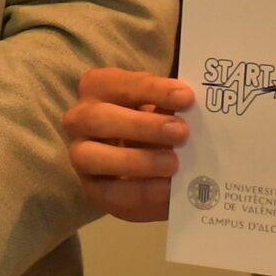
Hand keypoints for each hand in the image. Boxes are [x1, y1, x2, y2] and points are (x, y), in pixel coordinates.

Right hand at [63, 67, 196, 221]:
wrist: (144, 169)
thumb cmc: (153, 126)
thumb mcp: (161, 111)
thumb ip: (171, 109)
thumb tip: (195, 110)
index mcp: (98, 88)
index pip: (119, 84)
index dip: (152, 89)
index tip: (186, 97)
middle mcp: (80, 119)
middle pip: (100, 118)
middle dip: (142, 125)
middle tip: (181, 132)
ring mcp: (80, 155)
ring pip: (93, 157)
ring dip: (136, 160)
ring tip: (173, 164)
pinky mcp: (91, 189)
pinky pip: (110, 192)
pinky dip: (140, 190)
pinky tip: (166, 188)